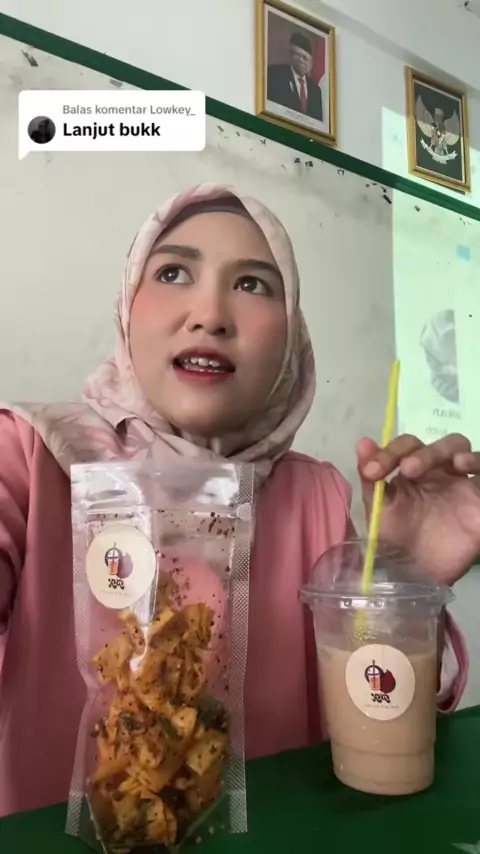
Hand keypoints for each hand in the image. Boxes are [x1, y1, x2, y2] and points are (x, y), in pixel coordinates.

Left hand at [357, 433, 479, 585]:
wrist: (415, 576)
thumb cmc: (395, 540)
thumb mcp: (379, 509)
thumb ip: (371, 477)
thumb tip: (363, 442)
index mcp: (415, 470)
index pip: (409, 446)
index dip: (390, 452)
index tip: (372, 472)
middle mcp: (441, 473)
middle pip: (443, 445)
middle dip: (426, 453)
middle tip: (408, 470)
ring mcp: (464, 487)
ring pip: (470, 455)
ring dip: (461, 453)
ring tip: (456, 463)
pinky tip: (470, 474)